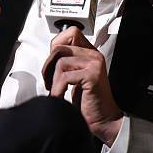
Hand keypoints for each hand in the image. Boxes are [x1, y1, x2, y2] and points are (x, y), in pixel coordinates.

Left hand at [42, 27, 122, 145]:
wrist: (103, 120)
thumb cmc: (87, 101)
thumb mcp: (74, 77)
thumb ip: (66, 63)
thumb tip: (49, 55)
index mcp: (89, 52)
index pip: (70, 33)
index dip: (56, 46)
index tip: (52, 65)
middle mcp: (94, 54)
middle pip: (60, 47)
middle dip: (48, 65)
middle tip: (49, 82)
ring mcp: (95, 63)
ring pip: (61, 61)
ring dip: (52, 79)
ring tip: (55, 91)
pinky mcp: (93, 75)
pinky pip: (65, 76)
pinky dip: (58, 89)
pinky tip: (59, 97)